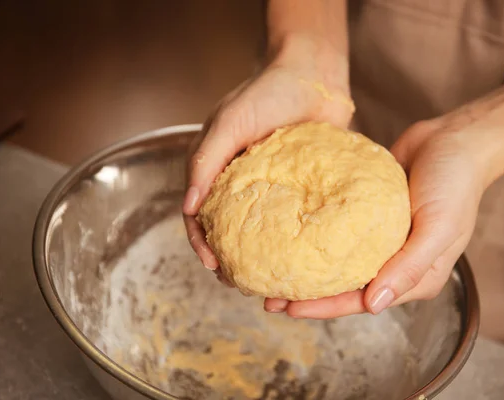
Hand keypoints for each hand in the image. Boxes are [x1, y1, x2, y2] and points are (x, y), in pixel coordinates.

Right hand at [183, 36, 354, 277]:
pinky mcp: (303, 190)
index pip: (200, 215)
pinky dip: (293, 244)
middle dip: (231, 261)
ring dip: (262, 260)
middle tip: (242, 286)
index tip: (212, 266)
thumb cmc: (268, 92)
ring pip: (262, 234)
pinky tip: (302, 262)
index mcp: (217, 171)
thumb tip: (189, 207)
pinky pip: (296, 222)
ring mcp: (274, 189)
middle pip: (230, 232)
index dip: (201, 243)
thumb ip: (206, 160)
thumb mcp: (229, 122)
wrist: (314, 74)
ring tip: (270, 286)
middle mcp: (242, 185)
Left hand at [264, 116, 492, 316]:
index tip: (290, 308)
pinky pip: (337, 231)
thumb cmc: (455, 185)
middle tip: (268, 298)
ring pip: (336, 261)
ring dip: (306, 267)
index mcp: (414, 277)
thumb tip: (373, 305)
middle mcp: (394, 263)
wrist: (454, 139)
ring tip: (271, 270)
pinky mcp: (367, 215)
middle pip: (344, 287)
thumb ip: (409, 267)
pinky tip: (290, 236)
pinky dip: (315, 236)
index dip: (325, 307)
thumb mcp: (439, 228)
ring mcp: (379, 240)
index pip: (362, 301)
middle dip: (307, 294)